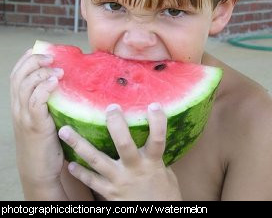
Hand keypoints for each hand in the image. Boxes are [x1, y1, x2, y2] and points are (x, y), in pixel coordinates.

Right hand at [10, 49, 64, 186]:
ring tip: (57, 70)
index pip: (17, 75)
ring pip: (25, 86)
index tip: (41, 50)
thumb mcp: (44, 116)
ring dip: (41, 73)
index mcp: (19, 103)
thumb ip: (49, 100)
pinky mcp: (35, 125)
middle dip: (33, 61)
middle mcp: (18, 107)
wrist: (39, 168)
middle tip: (51, 57)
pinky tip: (54, 82)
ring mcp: (24, 116)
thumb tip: (65, 83)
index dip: (26, 60)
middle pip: (19, 76)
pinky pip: (35, 102)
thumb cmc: (46, 140)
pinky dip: (43, 88)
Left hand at [58, 103, 181, 200]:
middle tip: (110, 108)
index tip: (154, 105)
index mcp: (152, 163)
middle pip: (124, 144)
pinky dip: (80, 172)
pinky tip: (70, 165)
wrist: (155, 217)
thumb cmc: (163, 194)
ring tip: (64, 131)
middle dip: (116, 125)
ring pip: (97, 161)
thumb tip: (149, 136)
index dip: (157, 122)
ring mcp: (119, 181)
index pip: (157, 140)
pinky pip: (91, 181)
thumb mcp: (165, 174)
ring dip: (79, 145)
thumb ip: (155, 156)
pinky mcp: (108, 193)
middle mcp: (134, 170)